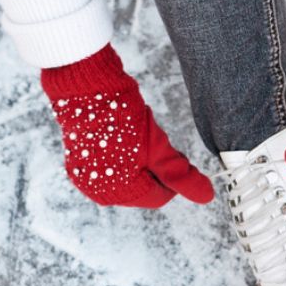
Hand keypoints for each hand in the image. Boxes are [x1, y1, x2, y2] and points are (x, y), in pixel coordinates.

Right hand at [40, 45, 214, 207]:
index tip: (174, 154)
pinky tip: (120, 139)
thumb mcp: (157, 147)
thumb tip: (207, 196)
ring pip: (127, 180)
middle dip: (154, 170)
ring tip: (136, 139)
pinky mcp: (78, 165)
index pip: (160, 197)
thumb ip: (180, 175)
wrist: (85, 88)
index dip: (172, 177)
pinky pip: (109, 170)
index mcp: (120, 192)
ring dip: (137, 164)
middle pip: (142, 190)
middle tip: (155, 144)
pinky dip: (120, 159)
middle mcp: (100, 192)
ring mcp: (86, 179)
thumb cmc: (122, 116)